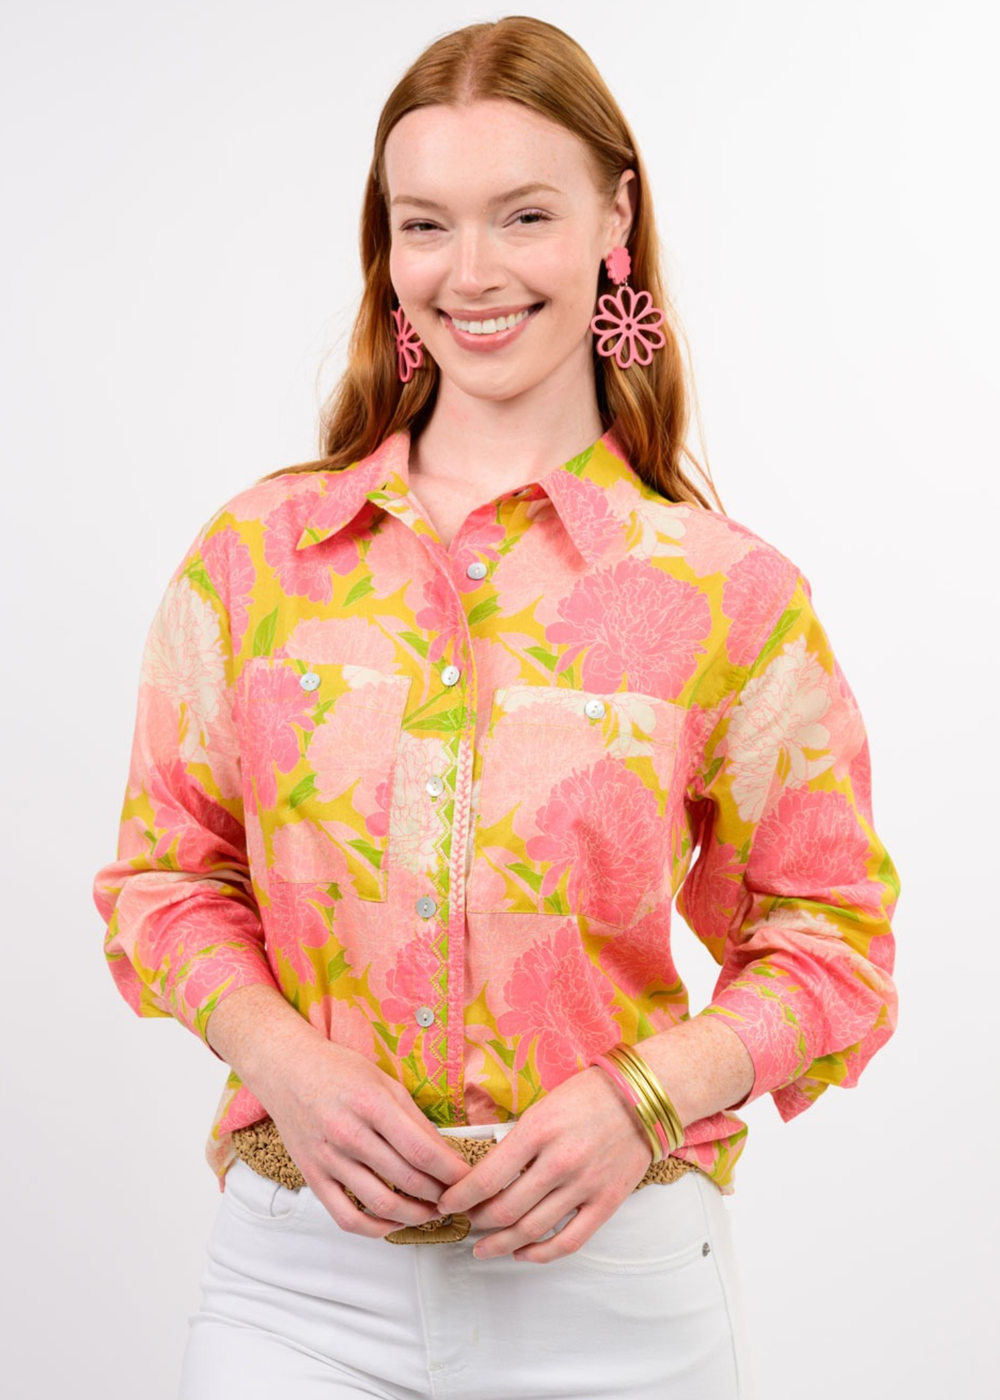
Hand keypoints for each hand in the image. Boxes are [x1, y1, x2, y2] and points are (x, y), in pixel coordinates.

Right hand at [252, 1035, 471, 1238]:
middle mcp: (349, 1134)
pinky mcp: (312, 1177)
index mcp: (372, 1104)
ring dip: (416, 1215)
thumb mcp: (385, 1082)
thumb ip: (415, 1119)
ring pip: (381, 1205)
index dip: (452, 1172)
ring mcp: (328, 1159)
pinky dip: (376, 1229)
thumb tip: (446, 1154)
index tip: (469, 1180)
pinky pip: (346, 1217)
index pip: (422, 1151)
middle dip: (440, 1194)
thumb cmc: (339, 1070)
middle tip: (456, 1196)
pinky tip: (395, 1223)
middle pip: (407, 1180)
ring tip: (433, 1211)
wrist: (287, 1069)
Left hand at [435, 1066, 653, 1263]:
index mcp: (537, 1131)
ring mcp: (584, 1185)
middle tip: (466, 1221)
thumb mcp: (542, 1106)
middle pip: (504, 1210)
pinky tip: (522, 1253)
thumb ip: (517, 1140)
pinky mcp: (606, 1202)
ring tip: (483, 1247)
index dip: (459, 1197)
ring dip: (500, 1243)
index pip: (486, 1177)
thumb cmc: (589, 1095)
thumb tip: (486, 1172)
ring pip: (531, 1230)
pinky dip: (540, 1254)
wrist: (643, 1098)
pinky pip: (568, 1241)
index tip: (447, 1202)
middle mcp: (559, 1161)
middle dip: (476, 1221)